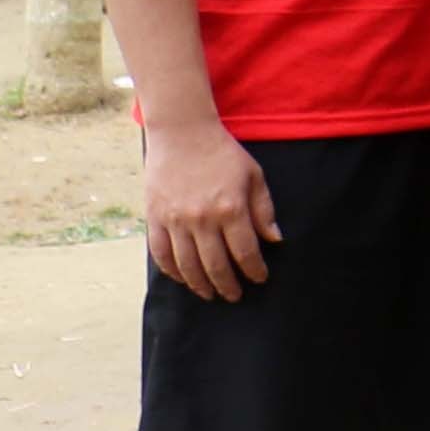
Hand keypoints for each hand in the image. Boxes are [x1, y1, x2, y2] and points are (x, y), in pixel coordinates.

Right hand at [137, 115, 276, 302]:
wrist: (182, 134)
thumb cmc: (223, 154)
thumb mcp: (254, 176)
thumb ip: (264, 210)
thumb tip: (275, 240)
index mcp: (230, 208)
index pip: (245, 252)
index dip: (254, 270)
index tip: (260, 279)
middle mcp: (202, 219)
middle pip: (215, 265)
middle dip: (228, 285)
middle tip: (235, 296)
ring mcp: (175, 220)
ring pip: (187, 265)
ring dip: (200, 284)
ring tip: (210, 294)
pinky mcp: (155, 218)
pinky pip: (160, 253)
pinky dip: (172, 271)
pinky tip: (183, 279)